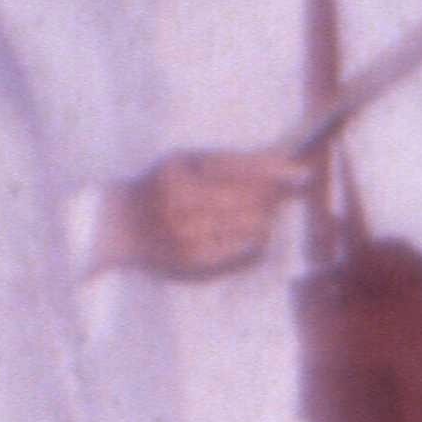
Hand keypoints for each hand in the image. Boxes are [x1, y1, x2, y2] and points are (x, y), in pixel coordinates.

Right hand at [130, 150, 299, 280]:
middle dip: (274, 194)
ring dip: (265, 217)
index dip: (274, 170)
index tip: (302, 172)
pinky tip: (244, 230)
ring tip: (261, 210)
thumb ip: (232, 160)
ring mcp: (187, 236)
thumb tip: (284, 161)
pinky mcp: (193, 260)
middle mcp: (182, 207)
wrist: (120, 225)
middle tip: (285, 191)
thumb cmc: (162, 184)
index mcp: (179, 175)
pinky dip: (252, 237)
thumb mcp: (188, 160)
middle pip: (251, 199)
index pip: (238, 169)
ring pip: (253, 225)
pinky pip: (244, 248)